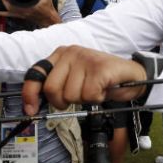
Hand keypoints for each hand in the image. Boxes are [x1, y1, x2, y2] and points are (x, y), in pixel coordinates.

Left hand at [0, 0, 60, 27]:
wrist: (49, 18)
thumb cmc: (48, 8)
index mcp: (28, 5)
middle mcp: (22, 10)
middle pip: (8, 3)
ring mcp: (19, 14)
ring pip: (7, 8)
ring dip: (2, 1)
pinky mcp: (19, 16)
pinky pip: (7, 15)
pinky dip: (0, 13)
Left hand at [21, 45, 146, 115]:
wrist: (132, 75)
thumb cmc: (102, 79)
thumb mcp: (74, 79)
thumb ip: (57, 85)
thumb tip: (34, 105)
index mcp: (61, 54)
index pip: (36, 73)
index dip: (30, 94)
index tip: (31, 109)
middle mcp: (70, 53)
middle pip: (51, 89)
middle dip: (64, 101)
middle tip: (79, 97)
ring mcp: (84, 59)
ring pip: (71, 95)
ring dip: (85, 99)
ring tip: (95, 89)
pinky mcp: (99, 68)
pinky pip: (89, 95)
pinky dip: (98, 99)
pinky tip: (104, 90)